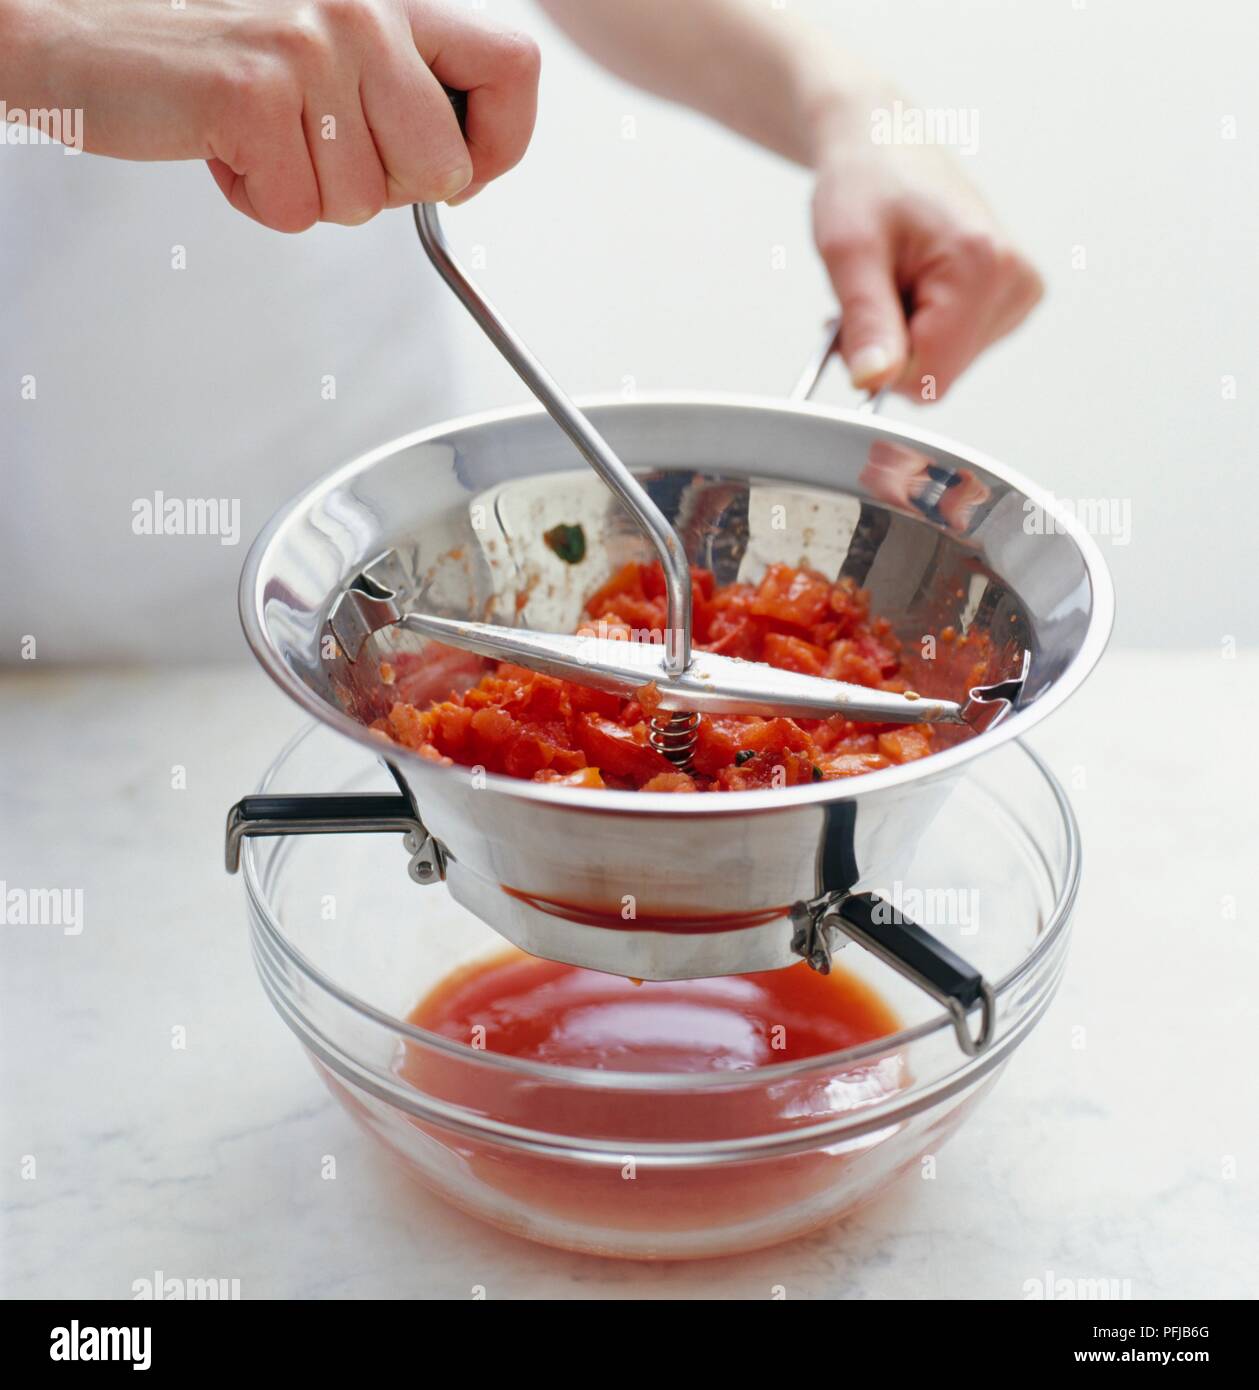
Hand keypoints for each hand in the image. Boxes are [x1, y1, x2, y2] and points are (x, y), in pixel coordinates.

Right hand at [16, 0, 539, 230]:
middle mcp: (362, 9)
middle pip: (444, 170)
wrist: (85, 35)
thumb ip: (402, 86)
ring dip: (312, 195)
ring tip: (263, 137)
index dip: (499, 144)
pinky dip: (260, 203)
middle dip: (386, 190)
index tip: (463, 170)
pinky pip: (299, 213)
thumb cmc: (210, 52)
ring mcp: (310, 48)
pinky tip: (226, 149)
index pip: (515, 70)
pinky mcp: (254, 94)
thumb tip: (465, 163)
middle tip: (322, 149)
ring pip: (368, 203)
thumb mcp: (330, 47)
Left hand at [811, 108, 1042, 399]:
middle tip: (868, 295)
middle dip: (890, 352)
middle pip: (939, 376)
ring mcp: (1019, 293)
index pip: (930, 378)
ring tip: (890, 282)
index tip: (850, 326)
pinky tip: (910, 287)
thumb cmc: (864, 182)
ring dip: (902, 340)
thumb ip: (865, 322)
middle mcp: (1016, 282)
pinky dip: (920, 331)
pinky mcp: (1011, 300)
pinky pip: (954, 350)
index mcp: (984, 266)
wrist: (884, 143)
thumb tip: (873, 384)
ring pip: (944, 367)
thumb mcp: (848, 252)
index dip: (879, 367)